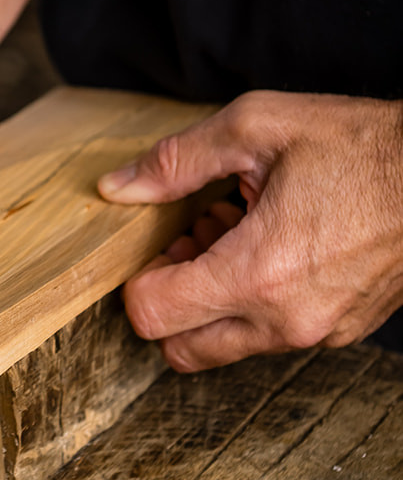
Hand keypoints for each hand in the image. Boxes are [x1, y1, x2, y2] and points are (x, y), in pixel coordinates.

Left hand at [97, 91, 402, 371]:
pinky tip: (272, 246)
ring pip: (227, 347)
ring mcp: (317, 332)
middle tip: (188, 244)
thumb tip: (118, 188)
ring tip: (234, 234)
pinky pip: (272, 335)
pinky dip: (254, 303)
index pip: (152, 316)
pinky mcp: (341, 331)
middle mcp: (285, 319)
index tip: (157, 243)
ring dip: (212, 302)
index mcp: (257, 274)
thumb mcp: (258, 128)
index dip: (137, 278)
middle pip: (180, 350)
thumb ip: (178, 161)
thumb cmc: (362, 147)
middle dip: (168, 302)